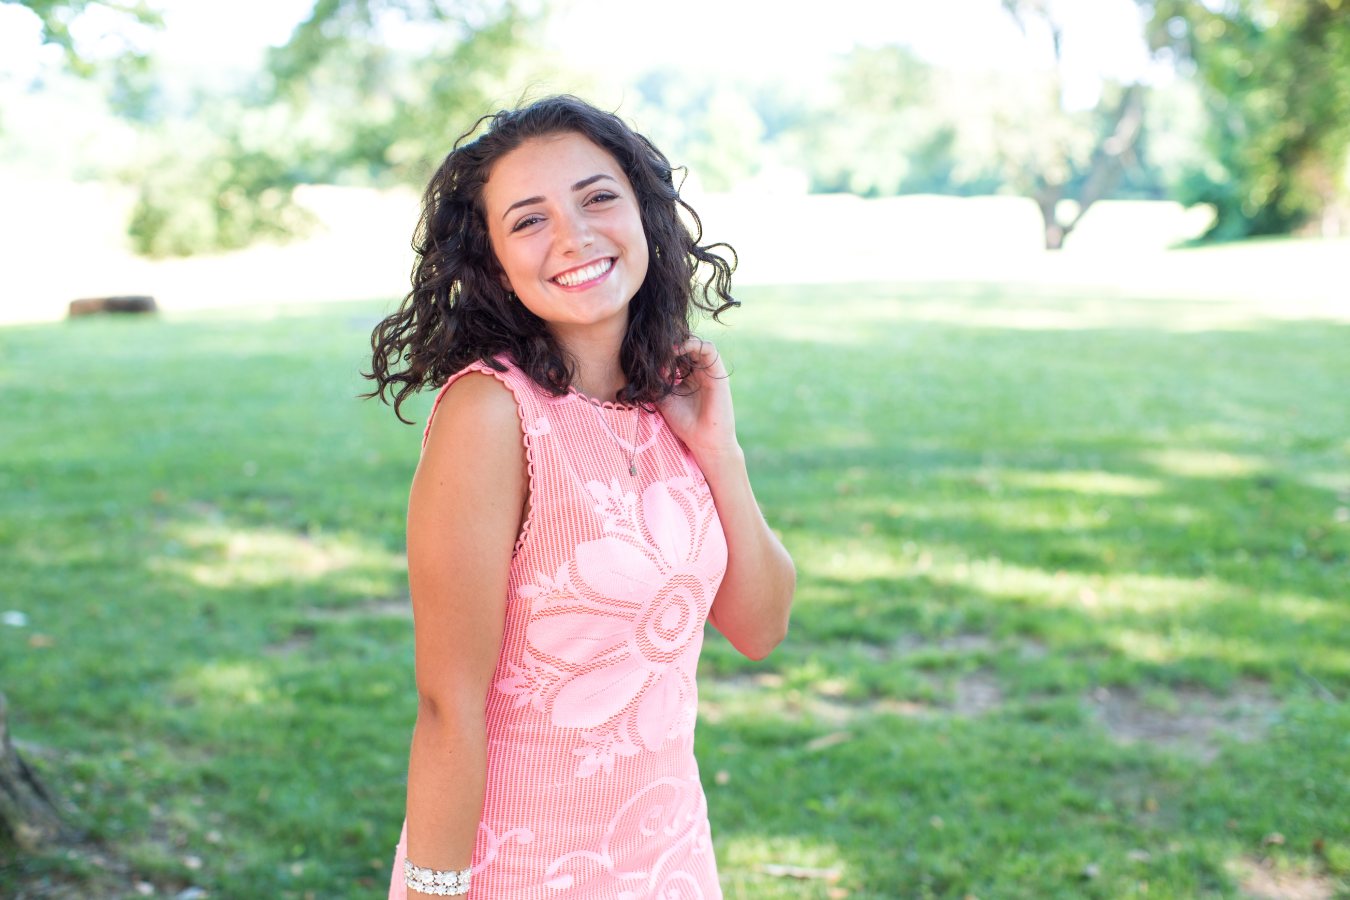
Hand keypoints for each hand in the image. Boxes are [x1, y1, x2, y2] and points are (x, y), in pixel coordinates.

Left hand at [657, 337, 740, 465]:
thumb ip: (656, 381)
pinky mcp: (718, 372)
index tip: (648, 362)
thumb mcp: (663, 398)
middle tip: (656, 352)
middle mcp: (698, 371)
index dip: (661, 354)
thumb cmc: (684, 422)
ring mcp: (709, 371)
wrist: (704, 439)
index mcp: (686, 376)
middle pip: (684, 347)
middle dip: (669, 347)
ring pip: (696, 344)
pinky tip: (677, 350)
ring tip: (667, 352)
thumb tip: (646, 364)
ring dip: (680, 344)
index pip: (674, 354)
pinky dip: (693, 344)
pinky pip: (709, 349)